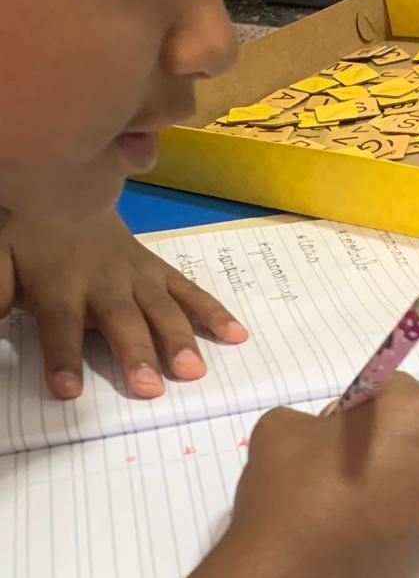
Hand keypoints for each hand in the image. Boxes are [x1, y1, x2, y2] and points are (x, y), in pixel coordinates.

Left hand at [0, 209, 247, 399]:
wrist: (68, 187)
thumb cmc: (30, 236)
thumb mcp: (0, 257)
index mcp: (61, 283)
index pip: (60, 324)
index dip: (63, 356)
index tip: (67, 390)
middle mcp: (104, 282)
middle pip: (121, 321)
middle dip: (135, 353)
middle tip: (148, 387)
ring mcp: (138, 277)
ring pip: (161, 309)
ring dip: (179, 340)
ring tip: (192, 371)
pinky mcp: (161, 273)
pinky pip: (190, 292)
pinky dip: (214, 312)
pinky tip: (236, 336)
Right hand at [230, 374, 418, 577]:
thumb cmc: (289, 496)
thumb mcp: (283, 427)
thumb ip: (318, 419)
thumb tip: (335, 438)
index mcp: (418, 414)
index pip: (392, 389)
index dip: (358, 407)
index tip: (331, 433)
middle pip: (418, 430)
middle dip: (386, 440)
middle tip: (339, 469)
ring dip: (395, 477)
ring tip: (347, 506)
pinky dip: (398, 514)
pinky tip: (360, 533)